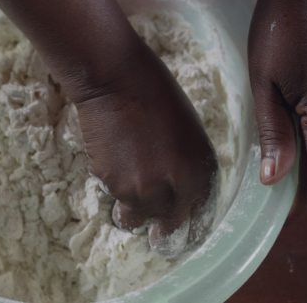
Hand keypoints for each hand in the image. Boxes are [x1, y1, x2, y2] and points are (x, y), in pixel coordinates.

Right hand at [74, 44, 217, 255]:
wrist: (115, 80)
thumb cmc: (157, 93)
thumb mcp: (189, 131)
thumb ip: (189, 164)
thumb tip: (179, 186)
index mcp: (197, 172)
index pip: (197, 212)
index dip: (186, 216)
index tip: (176, 218)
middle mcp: (170, 189)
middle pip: (166, 223)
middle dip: (160, 224)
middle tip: (152, 226)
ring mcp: (137, 189)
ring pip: (134, 215)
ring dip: (132, 206)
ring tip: (128, 184)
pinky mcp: (109, 183)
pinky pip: (113, 194)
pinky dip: (114, 185)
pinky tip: (114, 160)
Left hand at [248, 0, 306, 212]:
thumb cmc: (277, 31)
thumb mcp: (264, 84)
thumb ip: (274, 134)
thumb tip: (274, 182)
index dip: (295, 203)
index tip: (273, 218)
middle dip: (292, 175)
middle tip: (255, 176)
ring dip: (298, 146)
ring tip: (264, 135)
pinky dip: (306, 127)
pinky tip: (283, 112)